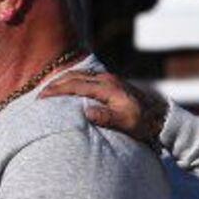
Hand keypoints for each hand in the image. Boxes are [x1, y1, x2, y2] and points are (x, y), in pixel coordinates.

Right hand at [40, 71, 167, 143]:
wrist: (160, 116)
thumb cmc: (143, 123)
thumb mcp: (127, 123)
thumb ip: (107, 117)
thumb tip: (87, 112)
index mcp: (107, 88)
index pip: (75, 85)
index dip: (56, 91)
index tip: (41, 98)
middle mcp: (106, 79)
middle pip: (73, 76)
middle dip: (54, 85)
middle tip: (38, 96)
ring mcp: (108, 79)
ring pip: (79, 74)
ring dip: (61, 81)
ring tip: (47, 91)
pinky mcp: (110, 82)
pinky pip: (85, 77)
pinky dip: (71, 81)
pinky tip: (66, 88)